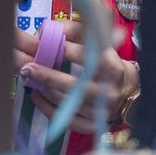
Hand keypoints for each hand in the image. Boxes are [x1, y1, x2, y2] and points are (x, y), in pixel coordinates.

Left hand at [14, 21, 139, 130]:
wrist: (128, 89)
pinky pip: (66, 121)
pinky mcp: (94, 125)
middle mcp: (109, 90)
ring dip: (44, 91)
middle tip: (27, 68)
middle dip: (48, 76)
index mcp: (112, 66)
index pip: (86, 57)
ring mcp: (102, 111)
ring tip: (29, 80)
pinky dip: (47, 109)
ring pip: (68, 104)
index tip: (43, 45)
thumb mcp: (97, 42)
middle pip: (75, 86)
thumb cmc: (105, 61)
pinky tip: (36, 96)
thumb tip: (47, 29)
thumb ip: (74, 31)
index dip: (64, 50)